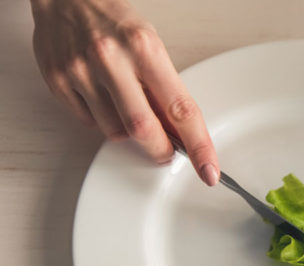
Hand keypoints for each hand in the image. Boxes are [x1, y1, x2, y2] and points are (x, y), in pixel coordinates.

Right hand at [31, 0, 219, 185]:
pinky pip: (90, 123)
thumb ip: (164, 90)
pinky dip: (103, 121)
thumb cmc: (115, 22)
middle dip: (161, 150)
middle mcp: (111, 60)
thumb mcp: (151, 47)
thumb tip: (180, 134)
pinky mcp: (58, 82)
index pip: (181, 109)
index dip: (198, 145)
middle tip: (168, 152)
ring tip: (126, 102)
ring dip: (129, 132)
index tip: (208, 170)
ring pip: (116, 132)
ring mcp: (80, 72)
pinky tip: (103, 96)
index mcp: (145, 48)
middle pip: (143, 129)